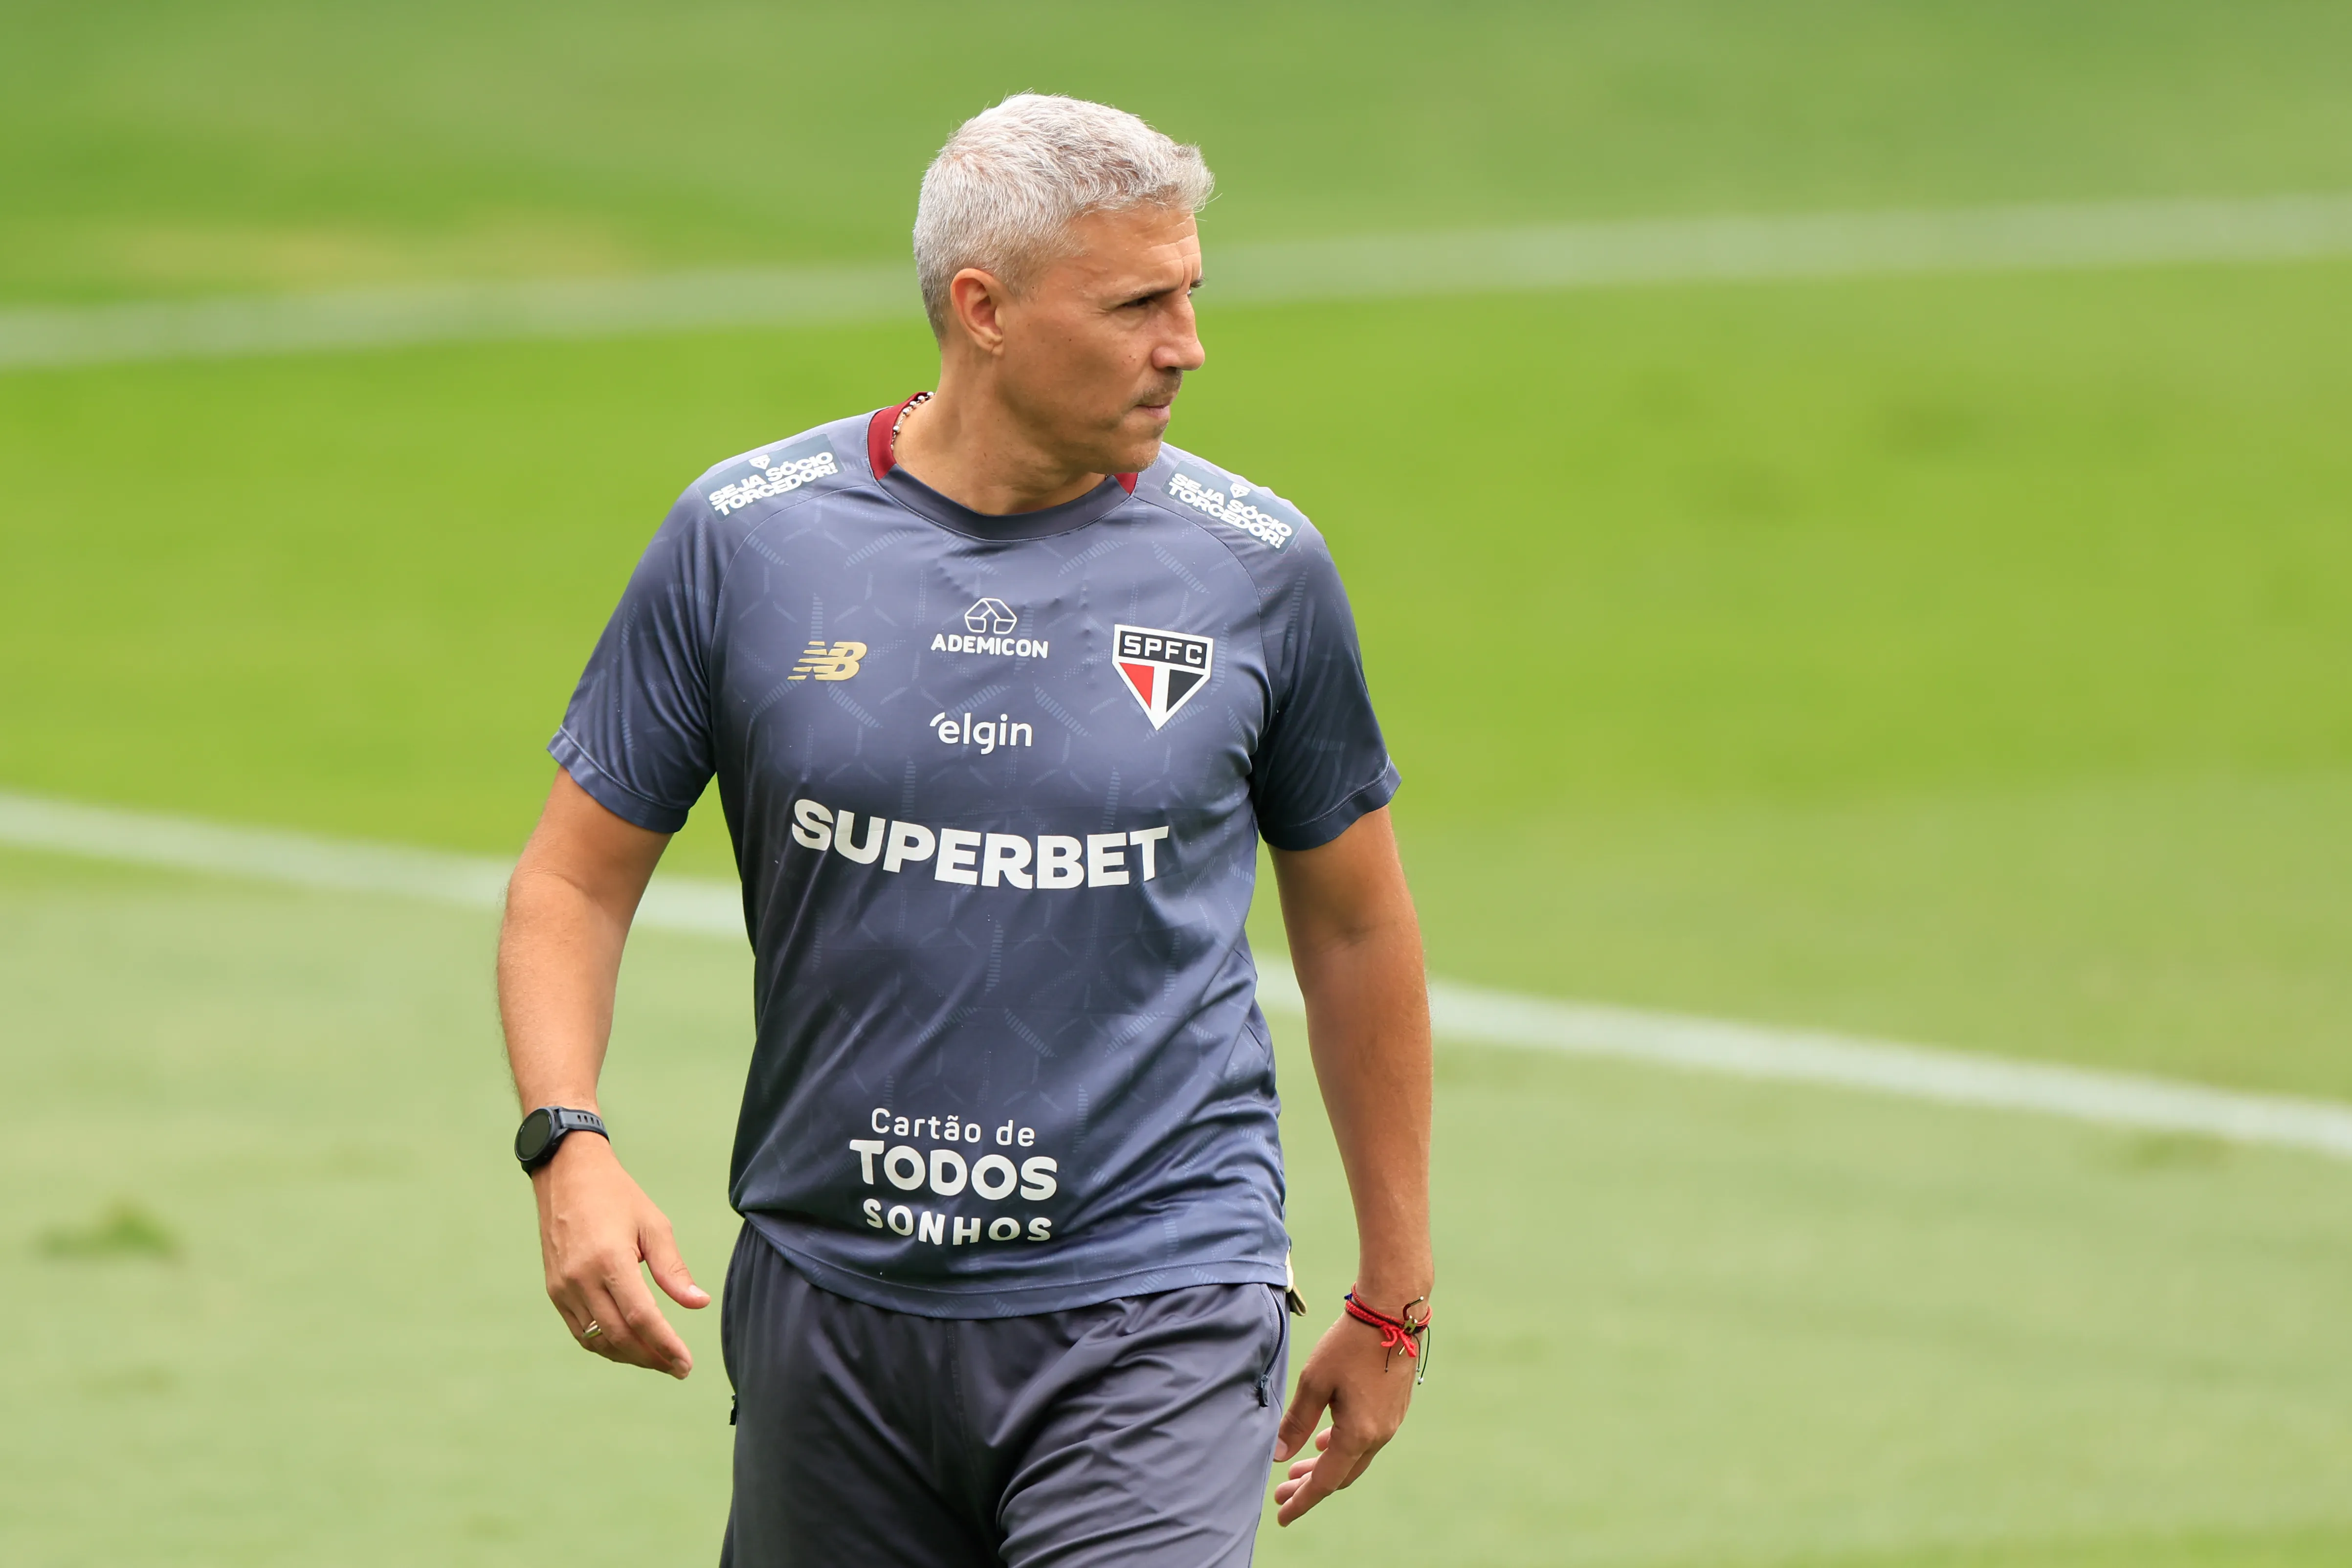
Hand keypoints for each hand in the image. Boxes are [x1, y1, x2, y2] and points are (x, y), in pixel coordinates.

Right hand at [531, 1131, 708, 1376]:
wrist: (568, 1176)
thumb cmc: (617, 1196)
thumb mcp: (654, 1225)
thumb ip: (673, 1269)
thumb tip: (699, 1303)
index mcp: (610, 1259)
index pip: (642, 1317)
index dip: (666, 1345)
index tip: (686, 1364)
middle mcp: (581, 1278)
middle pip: (619, 1336)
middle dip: (651, 1358)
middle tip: (678, 1367)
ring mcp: (563, 1287)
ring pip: (598, 1340)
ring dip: (629, 1356)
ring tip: (657, 1358)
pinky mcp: (554, 1291)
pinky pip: (581, 1331)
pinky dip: (605, 1344)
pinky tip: (629, 1344)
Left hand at [1271, 1309, 1420, 1524]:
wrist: (1393, 1312)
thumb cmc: (1350, 1343)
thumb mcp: (1314, 1381)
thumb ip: (1296, 1422)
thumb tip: (1279, 1456)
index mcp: (1358, 1433)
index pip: (1325, 1481)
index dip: (1302, 1501)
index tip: (1281, 1515)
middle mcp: (1379, 1435)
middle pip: (1341, 1474)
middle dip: (1310, 1485)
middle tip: (1281, 1492)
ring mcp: (1390, 1423)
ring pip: (1354, 1457)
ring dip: (1326, 1464)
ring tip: (1298, 1469)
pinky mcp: (1394, 1408)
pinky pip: (1366, 1440)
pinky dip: (1342, 1447)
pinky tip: (1325, 1437)